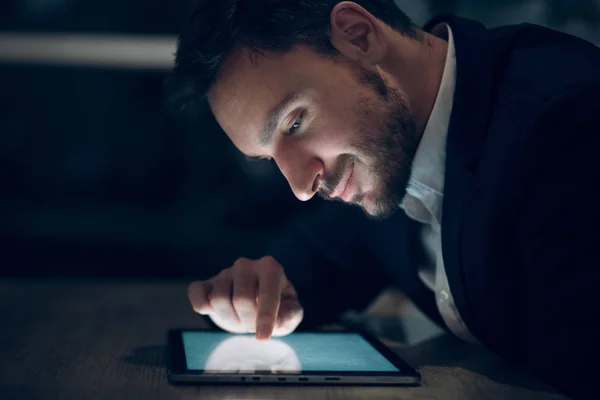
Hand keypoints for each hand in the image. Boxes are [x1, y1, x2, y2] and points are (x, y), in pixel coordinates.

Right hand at [188, 256, 303, 339]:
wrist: (256, 301)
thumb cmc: (276, 306)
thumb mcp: (290, 311)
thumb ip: (291, 314)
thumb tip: (278, 319)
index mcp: (270, 268)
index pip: (267, 294)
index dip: (265, 318)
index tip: (262, 338)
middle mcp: (246, 266)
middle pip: (242, 300)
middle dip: (248, 321)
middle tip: (253, 326)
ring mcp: (224, 273)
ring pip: (219, 300)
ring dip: (230, 319)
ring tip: (240, 319)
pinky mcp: (206, 284)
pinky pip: (196, 293)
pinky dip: (201, 306)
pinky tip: (212, 311)